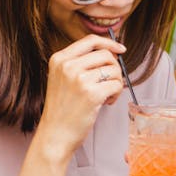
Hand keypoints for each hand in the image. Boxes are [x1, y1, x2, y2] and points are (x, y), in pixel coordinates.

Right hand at [37, 35, 125, 158]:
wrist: (55, 134)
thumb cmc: (62, 109)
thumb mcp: (62, 78)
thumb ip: (80, 63)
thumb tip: (111, 52)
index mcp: (59, 59)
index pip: (90, 40)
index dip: (109, 43)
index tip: (120, 49)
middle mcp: (68, 66)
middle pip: (105, 55)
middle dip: (114, 68)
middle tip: (110, 82)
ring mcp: (79, 79)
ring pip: (114, 70)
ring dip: (116, 82)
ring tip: (107, 95)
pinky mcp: (92, 94)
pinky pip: (117, 85)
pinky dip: (117, 94)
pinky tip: (107, 102)